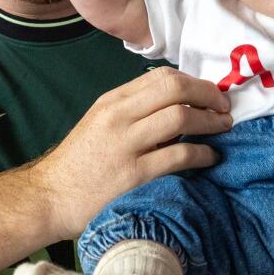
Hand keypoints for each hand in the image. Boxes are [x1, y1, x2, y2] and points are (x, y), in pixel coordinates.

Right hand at [29, 67, 232, 239]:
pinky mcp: (133, 175)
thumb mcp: (101, 123)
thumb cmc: (79, 163)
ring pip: (180, 117)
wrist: (48, 198)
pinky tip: (211, 157)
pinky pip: (178, 155)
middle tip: (225, 106)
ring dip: (211, 121)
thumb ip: (133, 110)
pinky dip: (202, 153)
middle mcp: (119, 116)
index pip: (162, 76)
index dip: (195, 82)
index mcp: (113, 101)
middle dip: (208, 95)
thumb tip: (177, 102)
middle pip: (175, 88)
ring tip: (224, 127)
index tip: (211, 93)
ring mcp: (125, 144)